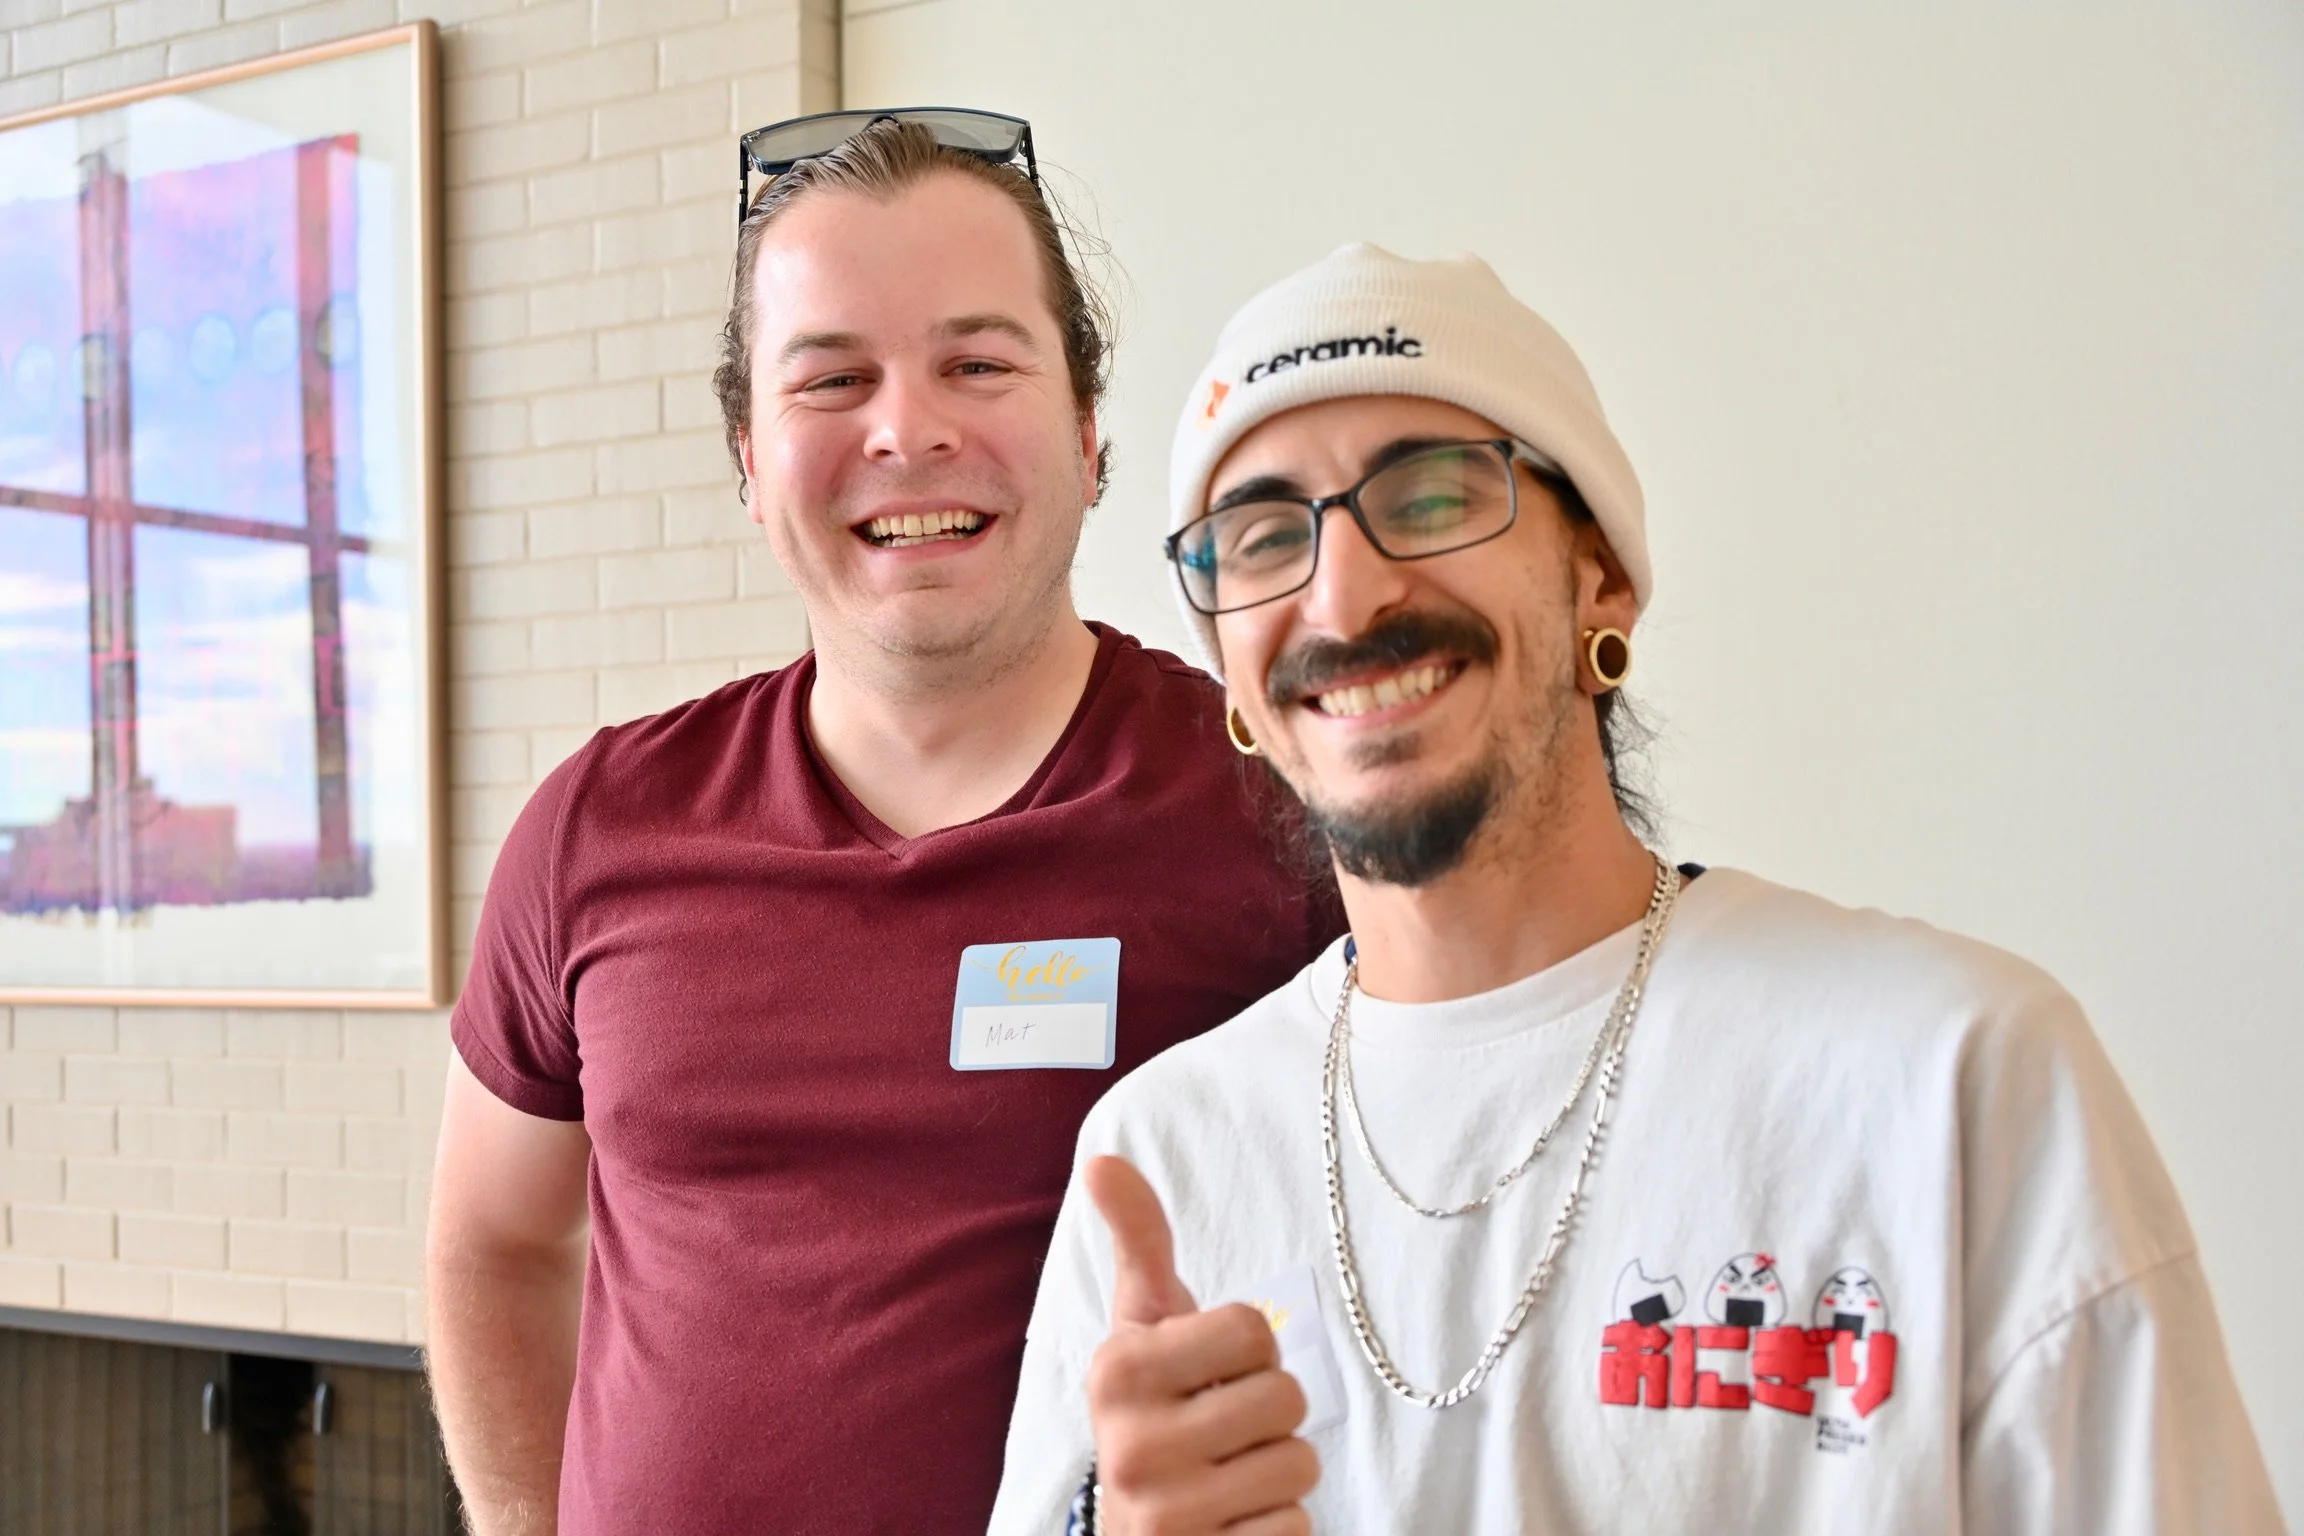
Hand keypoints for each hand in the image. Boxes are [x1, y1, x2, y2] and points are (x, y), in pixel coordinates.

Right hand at [1084, 1156, 1318, 1534]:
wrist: (1139, 1531)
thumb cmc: (1156, 1411)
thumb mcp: (1142, 1328)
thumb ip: (1138, 1242)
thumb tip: (1102, 1158)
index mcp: (1118, 1372)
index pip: (1254, 1329)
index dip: (1249, 1351)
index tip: (1210, 1374)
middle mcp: (1131, 1447)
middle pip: (1286, 1398)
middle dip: (1271, 1416)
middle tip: (1226, 1431)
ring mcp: (1165, 1515)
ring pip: (1300, 1466)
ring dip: (1278, 1473)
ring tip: (1229, 1476)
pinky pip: (1297, 1528)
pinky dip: (1278, 1527)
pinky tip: (1233, 1523)